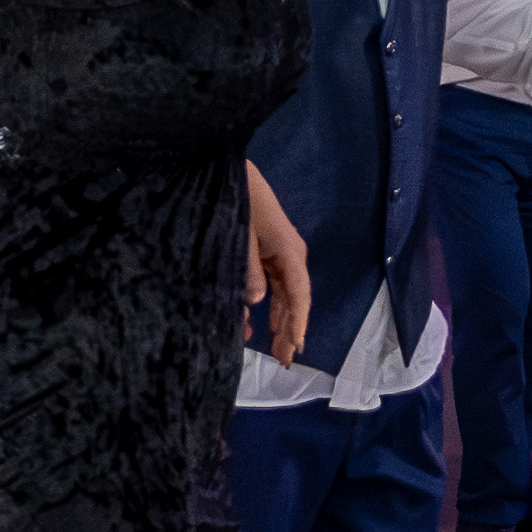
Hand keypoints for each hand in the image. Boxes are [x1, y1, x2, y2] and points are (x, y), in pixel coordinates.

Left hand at [242, 172, 312, 359]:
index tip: (294, 346)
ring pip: (285, 296)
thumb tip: (257, 300)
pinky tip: (265, 324)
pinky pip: (274, 285)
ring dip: (281, 321)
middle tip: (283, 360)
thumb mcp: (241, 236)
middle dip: (290, 330)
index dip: (297, 322)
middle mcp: (291, 256)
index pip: (299, 295)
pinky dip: (271, 306)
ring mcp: (281, 255)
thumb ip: (249, 269)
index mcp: (289, 252)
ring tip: (277, 350)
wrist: (232, 171)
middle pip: (295, 300)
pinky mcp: (269, 253)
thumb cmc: (240, 199)